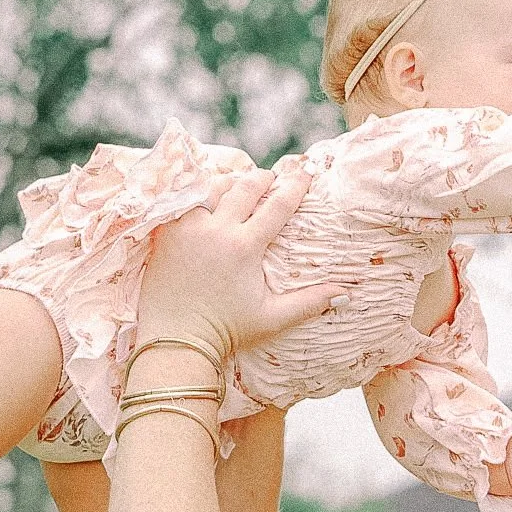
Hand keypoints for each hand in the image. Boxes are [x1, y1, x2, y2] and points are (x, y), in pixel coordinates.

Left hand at [135, 167, 349, 358]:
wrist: (175, 340)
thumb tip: (346, 292)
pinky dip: (196, 194)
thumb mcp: (273, 318)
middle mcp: (217, 230)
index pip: (277, 205)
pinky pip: (181, 200)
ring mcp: (187, 228)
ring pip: (211, 187)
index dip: (295, 185)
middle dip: (263, 178)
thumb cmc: (226, 331)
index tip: (306, 171)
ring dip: (229, 182)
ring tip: (237, 185)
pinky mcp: (166, 233)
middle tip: (271, 178)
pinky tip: (204, 198)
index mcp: (245, 247)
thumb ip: (310, 302)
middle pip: (245, 187)